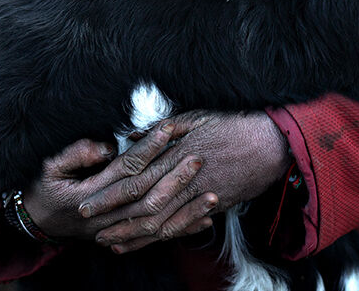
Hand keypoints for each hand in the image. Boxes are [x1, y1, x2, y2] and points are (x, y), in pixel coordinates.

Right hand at [16, 121, 207, 242]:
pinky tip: (206, 220)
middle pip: (148, 196)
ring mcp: (117, 229)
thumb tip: (106, 147)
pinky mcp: (124, 236)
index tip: (170, 129)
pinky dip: (182, 229)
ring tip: (212, 193)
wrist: (36, 222)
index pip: (127, 169)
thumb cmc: (44, 187)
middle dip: (175, 176)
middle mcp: (108, 214)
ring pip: (157, 221)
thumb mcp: (49, 165)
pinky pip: (158, 236)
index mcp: (92, 193)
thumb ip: (77, 153)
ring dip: (186, 209)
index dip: (149, 149)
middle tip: (199, 155)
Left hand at [83, 111, 291, 253]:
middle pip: (141, 204)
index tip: (87, 202)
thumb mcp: (196, 116)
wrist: (271, 141)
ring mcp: (198, 194)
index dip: (109, 193)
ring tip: (109, 241)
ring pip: (159, 221)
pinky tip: (144, 242)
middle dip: (113, 218)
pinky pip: (182, 226)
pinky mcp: (213, 205)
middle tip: (90, 228)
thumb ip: (163, 129)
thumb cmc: (233, 123)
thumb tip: (133, 136)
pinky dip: (161, 237)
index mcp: (175, 152)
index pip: (134, 178)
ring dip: (132, 233)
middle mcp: (183, 177)